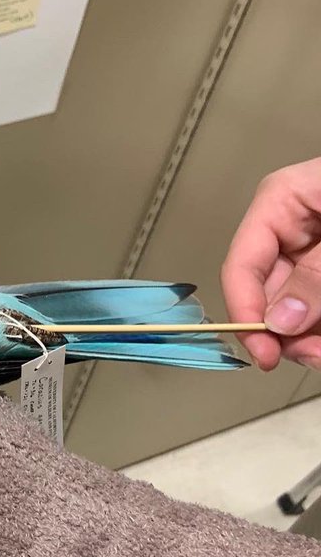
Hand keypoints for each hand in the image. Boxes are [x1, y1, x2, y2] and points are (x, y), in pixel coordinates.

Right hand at [221, 159, 320, 370]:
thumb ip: (318, 275)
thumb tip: (281, 320)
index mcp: (285, 200)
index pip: (243, 262)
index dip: (246, 311)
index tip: (266, 354)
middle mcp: (294, 227)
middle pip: (271, 292)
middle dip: (292, 331)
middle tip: (318, 356)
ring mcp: (316, 250)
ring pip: (299, 306)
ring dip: (315, 335)